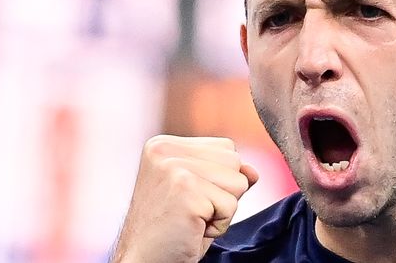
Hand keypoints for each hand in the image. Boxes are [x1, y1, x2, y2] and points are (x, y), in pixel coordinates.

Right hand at [110, 135, 258, 262]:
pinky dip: (218, 225)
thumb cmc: (170, 231)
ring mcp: (174, 167)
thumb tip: (253, 171)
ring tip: (193, 219)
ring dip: (222, 209)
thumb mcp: (199, 195)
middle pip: (235, 161)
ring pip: (238, 182)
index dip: (220, 179)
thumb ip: (226, 176)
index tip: (191, 198)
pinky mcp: (185, 189)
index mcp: (165, 145)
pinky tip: (192, 229)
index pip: (226, 147)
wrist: (142, 262)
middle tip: (192, 211)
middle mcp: (166, 150)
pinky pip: (230, 205)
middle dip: (224, 192)